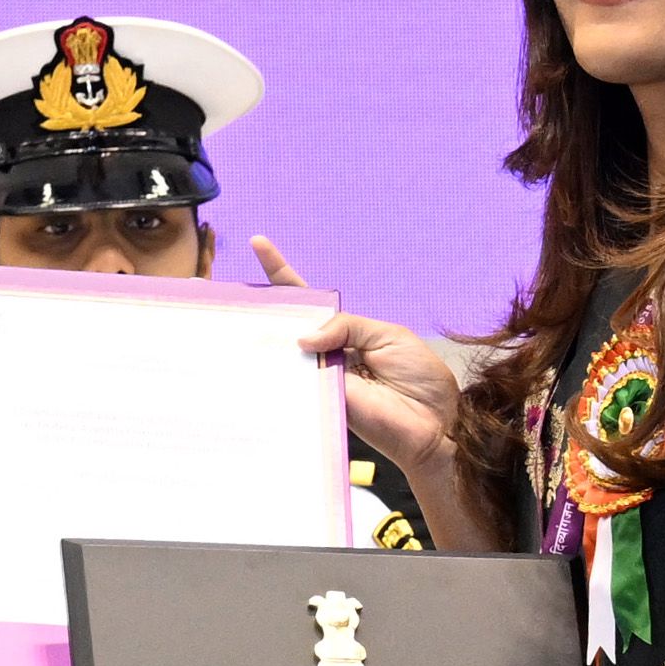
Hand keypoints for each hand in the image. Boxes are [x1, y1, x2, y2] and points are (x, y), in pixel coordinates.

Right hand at [253, 236, 463, 479]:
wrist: (435, 422)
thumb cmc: (420, 377)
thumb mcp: (388, 335)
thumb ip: (346, 325)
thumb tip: (303, 338)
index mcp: (347, 331)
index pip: (310, 299)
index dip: (283, 274)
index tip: (258, 243)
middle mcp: (329, 352)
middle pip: (288, 325)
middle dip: (261, 306)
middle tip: (229, 293)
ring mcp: (322, 377)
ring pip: (285, 353)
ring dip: (264, 338)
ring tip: (235, 319)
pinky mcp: (322, 401)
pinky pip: (297, 382)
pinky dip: (280, 371)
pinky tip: (258, 358)